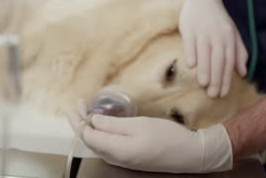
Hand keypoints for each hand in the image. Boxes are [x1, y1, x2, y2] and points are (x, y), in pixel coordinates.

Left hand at [66, 101, 232, 173]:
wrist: (189, 154)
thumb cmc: (165, 136)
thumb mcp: (139, 125)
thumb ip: (113, 125)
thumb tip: (92, 121)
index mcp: (116, 150)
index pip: (88, 136)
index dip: (78, 120)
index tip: (75, 104)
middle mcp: (116, 159)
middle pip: (90, 141)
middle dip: (81, 123)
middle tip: (78, 105)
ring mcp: (122, 160)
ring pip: (98, 144)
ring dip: (90, 128)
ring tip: (86, 111)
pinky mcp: (129, 158)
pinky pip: (107, 146)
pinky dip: (100, 134)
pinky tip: (102, 124)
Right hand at [180, 0, 247, 97]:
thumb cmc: (218, 20)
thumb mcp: (233, 33)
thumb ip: (239, 52)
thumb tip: (243, 73)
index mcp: (229, 38)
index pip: (229, 61)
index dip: (226, 78)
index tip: (223, 93)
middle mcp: (217, 35)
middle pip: (218, 59)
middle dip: (216, 78)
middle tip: (213, 94)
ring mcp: (203, 31)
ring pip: (205, 53)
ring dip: (205, 69)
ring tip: (204, 84)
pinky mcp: (190, 28)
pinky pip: (191, 42)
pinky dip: (191, 53)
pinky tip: (191, 65)